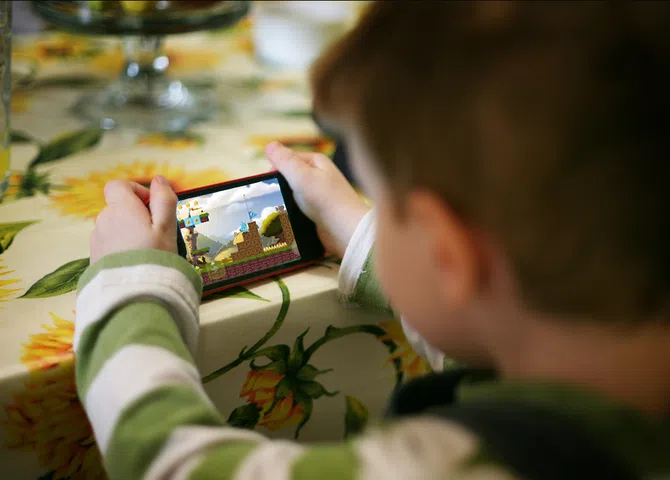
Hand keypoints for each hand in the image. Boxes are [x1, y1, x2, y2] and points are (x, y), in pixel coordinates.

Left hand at [91, 176, 177, 263]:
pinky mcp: (94, 258)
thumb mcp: (167, 226)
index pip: (118, 186)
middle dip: (136, 215)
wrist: (133, 293)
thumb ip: (164, 199)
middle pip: (118, 208)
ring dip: (128, 233)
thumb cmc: (154, 256)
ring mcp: (96, 240)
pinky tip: (135, 263)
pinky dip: (120, 249)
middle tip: (155, 233)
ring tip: (146, 252)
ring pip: (113, 227)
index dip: (136, 190)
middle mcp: (103, 220)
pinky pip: (109, 245)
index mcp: (121, 208)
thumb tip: (160, 180)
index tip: (152, 206)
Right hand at [266, 142, 369, 257]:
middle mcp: (319, 176)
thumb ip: (285, 160)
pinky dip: (291, 212)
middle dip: (279, 185)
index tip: (268, 180)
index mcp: (317, 162)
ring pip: (292, 194)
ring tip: (278, 210)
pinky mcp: (318, 211)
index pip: (288, 158)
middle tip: (273, 196)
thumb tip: (270, 145)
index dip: (275, 167)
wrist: (346, 230)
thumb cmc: (328, 200)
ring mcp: (319, 195)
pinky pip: (298, 208)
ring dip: (284, 201)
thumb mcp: (302, 175)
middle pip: (289, 176)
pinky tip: (286, 218)